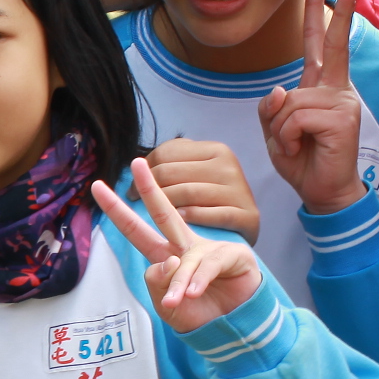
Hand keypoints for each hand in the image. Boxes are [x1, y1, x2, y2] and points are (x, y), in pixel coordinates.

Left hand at [94, 157, 264, 333]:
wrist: (231, 328)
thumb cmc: (197, 314)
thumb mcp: (165, 304)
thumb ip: (157, 283)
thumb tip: (166, 261)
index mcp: (165, 255)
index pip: (137, 230)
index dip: (118, 210)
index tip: (98, 186)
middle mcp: (185, 247)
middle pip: (163, 213)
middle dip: (149, 187)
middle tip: (136, 162)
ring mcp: (209, 249)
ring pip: (183, 258)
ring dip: (177, 283)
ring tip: (177, 301)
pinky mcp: (233, 255)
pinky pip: (207, 265)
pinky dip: (197, 282)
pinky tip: (192, 294)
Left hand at [144, 137, 261, 239]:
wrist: (245, 228)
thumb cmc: (211, 201)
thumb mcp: (196, 174)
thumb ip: (173, 164)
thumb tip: (140, 163)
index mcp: (215, 150)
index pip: (165, 154)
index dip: (142, 173)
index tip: (131, 190)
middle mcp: (228, 165)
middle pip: (170, 173)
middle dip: (147, 190)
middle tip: (136, 203)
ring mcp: (239, 190)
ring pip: (187, 193)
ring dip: (164, 206)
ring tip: (155, 213)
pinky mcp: (246, 216)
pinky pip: (211, 214)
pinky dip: (192, 217)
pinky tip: (180, 220)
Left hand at [258, 0, 369, 215]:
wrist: (323, 193)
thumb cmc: (302, 161)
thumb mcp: (275, 132)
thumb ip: (271, 108)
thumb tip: (280, 88)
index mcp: (321, 88)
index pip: (319, 45)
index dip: (319, 14)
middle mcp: (336, 90)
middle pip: (331, 45)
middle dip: (335, 12)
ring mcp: (342, 102)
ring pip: (291, 101)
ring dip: (280, 130)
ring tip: (294, 146)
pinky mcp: (342, 118)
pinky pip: (296, 118)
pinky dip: (288, 138)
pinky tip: (301, 149)